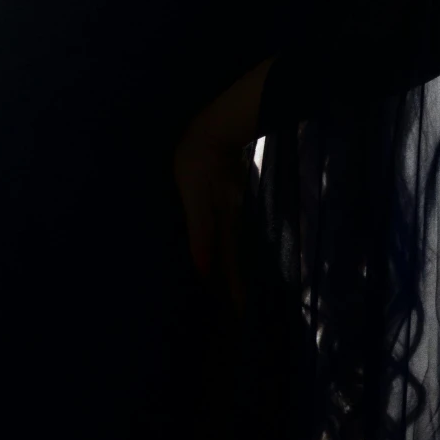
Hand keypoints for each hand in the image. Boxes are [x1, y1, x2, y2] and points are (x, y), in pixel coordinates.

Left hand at [173, 135, 250, 317]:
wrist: (217, 126)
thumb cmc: (197, 160)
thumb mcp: (194, 195)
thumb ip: (201, 231)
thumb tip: (202, 268)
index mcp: (228, 221)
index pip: (232, 262)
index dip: (235, 288)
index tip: (241, 313)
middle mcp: (238, 219)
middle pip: (240, 257)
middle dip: (241, 283)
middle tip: (245, 310)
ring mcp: (241, 208)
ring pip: (242, 245)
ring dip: (242, 267)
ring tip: (245, 289)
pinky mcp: (239, 199)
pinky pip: (240, 232)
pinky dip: (240, 248)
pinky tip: (239, 254)